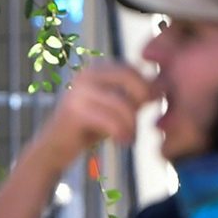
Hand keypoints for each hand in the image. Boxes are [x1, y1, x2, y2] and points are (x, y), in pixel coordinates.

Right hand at [32, 62, 154, 171]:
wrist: (54, 149)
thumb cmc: (89, 128)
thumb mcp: (115, 108)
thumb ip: (135, 96)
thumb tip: (163, 86)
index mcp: (96, 70)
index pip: (132, 69)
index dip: (147, 86)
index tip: (151, 105)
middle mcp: (86, 75)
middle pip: (129, 78)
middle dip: (141, 100)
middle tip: (141, 121)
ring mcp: (78, 92)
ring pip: (122, 104)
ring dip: (131, 125)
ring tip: (129, 138)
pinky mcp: (74, 112)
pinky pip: (111, 121)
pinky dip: (122, 134)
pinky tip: (122, 142)